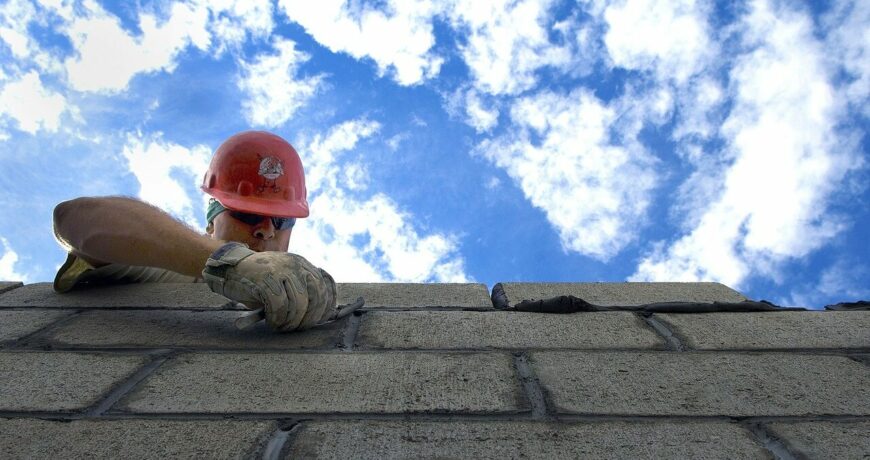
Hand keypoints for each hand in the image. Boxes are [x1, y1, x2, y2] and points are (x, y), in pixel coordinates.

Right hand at [202, 243, 342, 330]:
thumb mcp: (284, 282)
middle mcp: (295, 265)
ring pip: (299, 303)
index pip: (326, 284)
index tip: (321, 319)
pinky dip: (277, 319)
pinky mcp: (265, 279)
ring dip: (292, 322)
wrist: (230, 268)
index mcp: (303, 264)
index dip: (327, 305)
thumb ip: (302, 292)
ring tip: (282, 327)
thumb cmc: (258, 282)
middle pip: (316, 296)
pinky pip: (279, 305)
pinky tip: (272, 323)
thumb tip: (322, 315)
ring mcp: (281, 270)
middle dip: (310, 318)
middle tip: (297, 328)